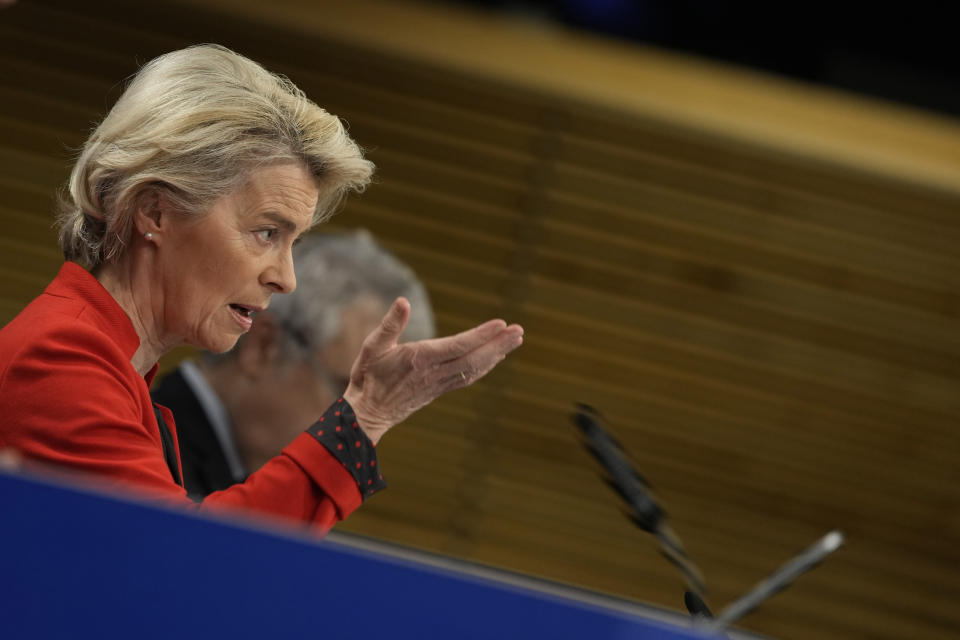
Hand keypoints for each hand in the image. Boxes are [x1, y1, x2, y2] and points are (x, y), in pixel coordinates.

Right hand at [343, 297, 522, 444]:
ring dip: (497, 354)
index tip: (501, 324)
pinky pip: (469, 377)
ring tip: (515, 340)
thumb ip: (390, 324)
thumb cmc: (368, 377)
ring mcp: (440, 384)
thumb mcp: (372, 346)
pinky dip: (486, 366)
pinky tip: (495, 358)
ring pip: (475, 369)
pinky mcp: (440, 390)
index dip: (481, 335)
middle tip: (519, 331)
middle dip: (498, 345)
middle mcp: (435, 373)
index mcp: (420, 359)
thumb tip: (403, 301)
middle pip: (474, 359)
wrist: (368, 413)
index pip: (458, 346)